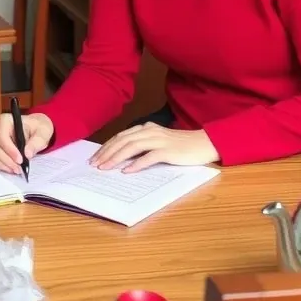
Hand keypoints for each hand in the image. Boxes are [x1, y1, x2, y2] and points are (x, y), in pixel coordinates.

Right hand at [0, 112, 53, 173]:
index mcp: (6, 120)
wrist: (35, 130)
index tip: (20, 159)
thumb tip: (27, 154)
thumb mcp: (43, 132)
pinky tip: (11, 169)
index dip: (9, 149)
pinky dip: (0, 167)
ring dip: (4, 165)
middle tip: (19, 168)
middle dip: (6, 159)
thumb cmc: (37, 128)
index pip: (2, 135)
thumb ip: (37, 142)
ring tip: (17, 170)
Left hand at [89, 124, 218, 173]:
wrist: (205, 143)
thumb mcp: (158, 141)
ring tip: (105, 168)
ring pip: (131, 147)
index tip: (95, 157)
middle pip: (122, 140)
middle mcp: (150, 131)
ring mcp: (159, 140)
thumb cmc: (181, 145)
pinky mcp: (169, 151)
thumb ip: (142, 145)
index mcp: (146, 128)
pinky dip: (137, 164)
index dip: (106, 147)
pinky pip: (149, 157)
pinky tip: (127, 171)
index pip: (120, 136)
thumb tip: (122, 158)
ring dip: (116, 158)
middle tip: (94, 164)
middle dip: (106, 152)